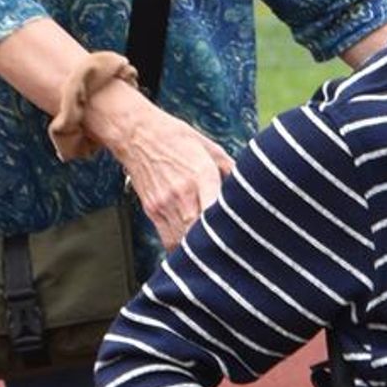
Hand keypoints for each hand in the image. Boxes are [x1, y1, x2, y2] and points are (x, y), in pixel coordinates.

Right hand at [96, 87, 234, 247]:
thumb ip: (230, 170)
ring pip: (182, 241)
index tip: (238, 234)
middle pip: (197, 231)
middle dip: (212, 243)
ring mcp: (164, 204)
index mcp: (201, 173)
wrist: (137, 135)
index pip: (214, 210)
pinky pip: (167, 240)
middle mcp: (182, 192)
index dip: (225, 227)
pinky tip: (191, 247)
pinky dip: (180, 248)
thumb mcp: (210, 148)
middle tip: (228, 249)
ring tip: (211, 251)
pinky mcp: (152, 210)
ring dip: (196, 249)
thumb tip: (249, 189)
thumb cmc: (178, 139)